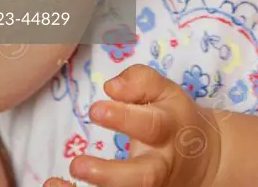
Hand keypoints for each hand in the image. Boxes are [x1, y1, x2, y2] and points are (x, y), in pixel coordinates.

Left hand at [69, 64, 220, 186]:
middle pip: (141, 178)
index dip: (124, 117)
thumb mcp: (166, 91)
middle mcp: (159, 164)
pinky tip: (55, 186)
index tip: (95, 109)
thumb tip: (111, 87)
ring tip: (56, 184)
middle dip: (110, 175)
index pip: (150, 125)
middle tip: (77, 164)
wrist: (202, 158)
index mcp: (168, 130)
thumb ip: (140, 81)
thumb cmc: (174, 118)